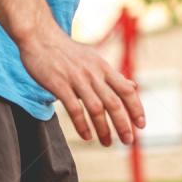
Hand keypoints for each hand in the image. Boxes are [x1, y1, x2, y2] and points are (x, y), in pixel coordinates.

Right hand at [19, 27, 144, 146]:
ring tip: (107, 143)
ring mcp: (77, 79)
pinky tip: (87, 136)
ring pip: (96, 108)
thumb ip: (113, 76)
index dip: (136, 108)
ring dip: (103, 129)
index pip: (126, 90)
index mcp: (104, 67)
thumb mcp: (94, 59)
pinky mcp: (59, 85)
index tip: (141, 124)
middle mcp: (94, 73)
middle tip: (128, 140)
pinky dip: (82, 125)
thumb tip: (133, 87)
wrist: (40, 37)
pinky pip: (74, 109)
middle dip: (123, 124)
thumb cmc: (68, 51)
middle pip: (114, 102)